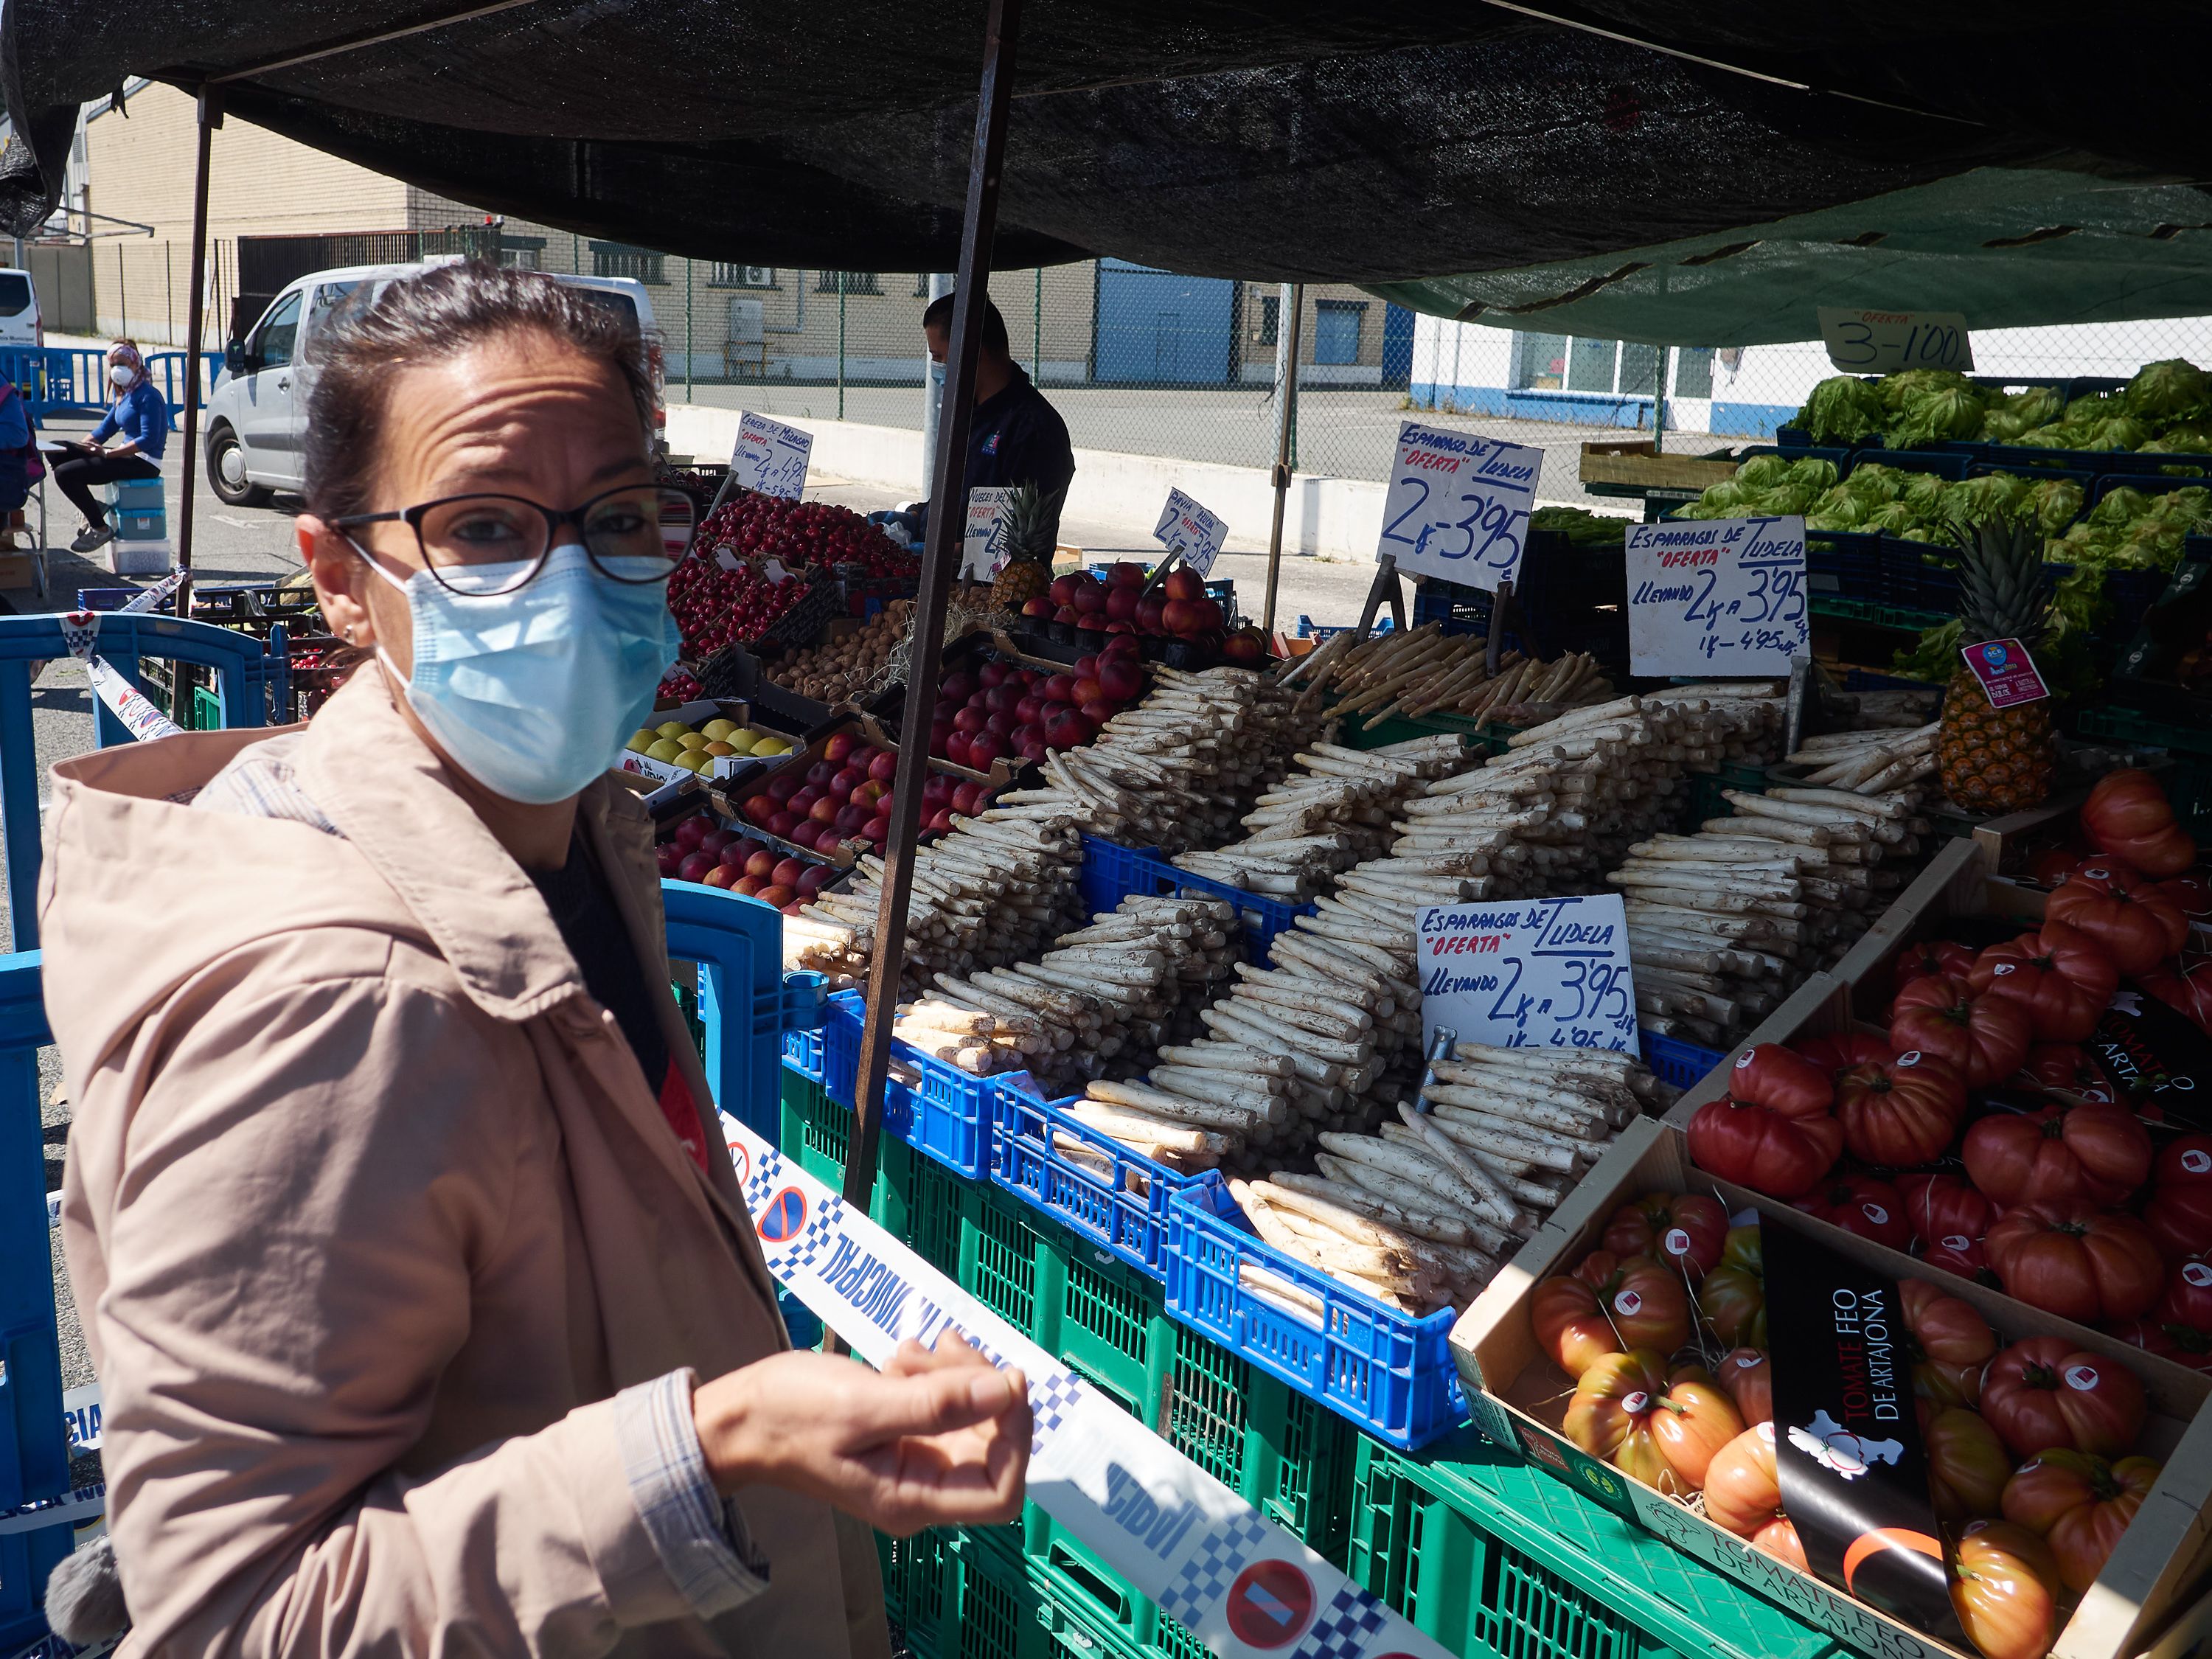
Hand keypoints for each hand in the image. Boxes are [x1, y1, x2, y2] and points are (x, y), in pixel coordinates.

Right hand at [693, 1333, 1028, 1534]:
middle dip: (978, 1387)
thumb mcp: (863, 1406)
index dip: (1016, 1437)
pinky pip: (942, 1402)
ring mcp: (914, 1458)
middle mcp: (921, 1487)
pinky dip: (932, 1373)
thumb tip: (1005, 1392)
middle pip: (990, 1442)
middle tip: (941, 1346)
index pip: (1002, 1490)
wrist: (740, 1415)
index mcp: (913, 1499)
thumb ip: (936, 1403)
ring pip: (970, 1414)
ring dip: (952, 1373)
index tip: (1006, 1380)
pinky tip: (899, 1358)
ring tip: (906, 1352)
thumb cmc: (789, 1416)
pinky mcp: (904, 1431)